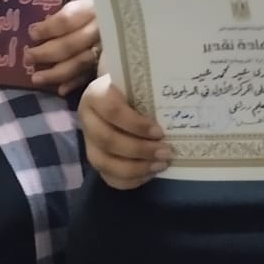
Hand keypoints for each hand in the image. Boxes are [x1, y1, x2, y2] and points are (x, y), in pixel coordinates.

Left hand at [27, 0, 100, 95]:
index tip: (31, 33)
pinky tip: (60, 90)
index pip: (68, 19)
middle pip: (72, 44)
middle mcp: (102, 25)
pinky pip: (89, 74)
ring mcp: (106, 45)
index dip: (48, 28)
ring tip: (36, 79)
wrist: (118, 6)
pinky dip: (74, 83)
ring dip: (56, 73)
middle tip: (27, 57)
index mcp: (92, 3)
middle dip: (46, 53)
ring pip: (80, 62)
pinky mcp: (107, 61)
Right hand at [79, 74, 171, 189]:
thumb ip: (150, 93)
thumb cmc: (133, 87)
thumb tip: (176, 111)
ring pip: (104, 163)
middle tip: (166, 152)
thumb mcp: (138, 83)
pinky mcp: (95, 159)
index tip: (160, 131)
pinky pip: (108, 177)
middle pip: (108, 140)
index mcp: (95, 95)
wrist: (117, 95)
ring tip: (160, 165)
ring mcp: (88, 142)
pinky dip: (130, 180)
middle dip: (140, 150)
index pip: (112, 111)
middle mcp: (86, 119)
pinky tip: (149, 174)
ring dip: (135, 168)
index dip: (136, 125)